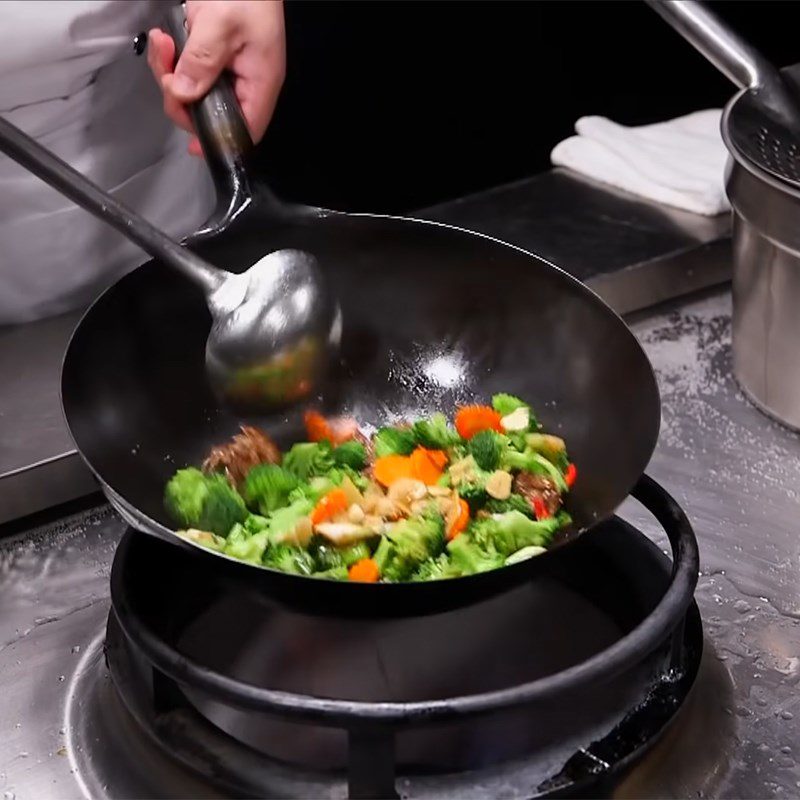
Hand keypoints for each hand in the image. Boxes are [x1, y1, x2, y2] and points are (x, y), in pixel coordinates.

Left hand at [147, 1, 285, 156]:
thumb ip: (202, 60)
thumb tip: (184, 93)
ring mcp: (227, 71)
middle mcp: (244, 83)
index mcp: (260, 82)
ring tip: (163, 43)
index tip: (195, 145)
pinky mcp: (210, 58)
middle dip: (182, 97)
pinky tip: (165, 39)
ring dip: (170, 73)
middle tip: (167, 71)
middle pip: (211, 114)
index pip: (245, 130)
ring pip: (193, 93)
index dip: (222, 142)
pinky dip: (170, 60)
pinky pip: (187, 72)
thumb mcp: (222, 23)